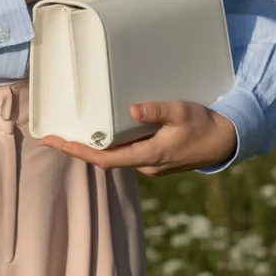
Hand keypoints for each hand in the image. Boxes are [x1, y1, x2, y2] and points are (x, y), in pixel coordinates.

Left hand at [38, 100, 237, 175]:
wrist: (225, 142)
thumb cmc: (204, 125)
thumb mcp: (182, 112)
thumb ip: (157, 111)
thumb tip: (133, 110)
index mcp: (149, 155)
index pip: (105, 159)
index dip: (79, 152)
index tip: (57, 143)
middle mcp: (145, 165)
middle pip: (103, 160)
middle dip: (77, 149)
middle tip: (50, 137)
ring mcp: (149, 164)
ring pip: (114, 158)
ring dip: (91, 148)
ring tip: (68, 132)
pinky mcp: (154, 159)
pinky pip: (125, 153)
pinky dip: (108, 145)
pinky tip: (99, 132)